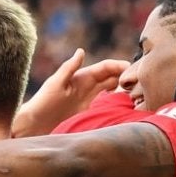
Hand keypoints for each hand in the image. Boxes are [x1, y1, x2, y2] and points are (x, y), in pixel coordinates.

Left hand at [13, 49, 130, 137]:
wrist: (34, 125)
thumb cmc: (42, 103)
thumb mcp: (56, 83)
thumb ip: (69, 68)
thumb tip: (81, 51)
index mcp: (81, 77)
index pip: (105, 68)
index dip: (119, 66)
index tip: (132, 69)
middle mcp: (86, 86)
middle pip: (111, 77)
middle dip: (125, 76)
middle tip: (141, 81)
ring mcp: (88, 99)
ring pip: (111, 90)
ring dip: (123, 89)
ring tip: (138, 92)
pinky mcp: (87, 111)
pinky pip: (106, 104)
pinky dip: (116, 102)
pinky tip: (126, 105)